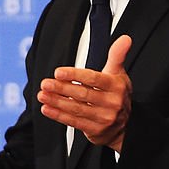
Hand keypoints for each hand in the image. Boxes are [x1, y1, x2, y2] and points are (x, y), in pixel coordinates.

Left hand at [38, 35, 132, 151]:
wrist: (125, 125)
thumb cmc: (117, 94)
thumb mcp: (119, 73)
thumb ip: (117, 55)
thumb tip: (125, 38)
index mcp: (117, 86)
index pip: (94, 79)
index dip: (75, 75)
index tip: (59, 72)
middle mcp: (112, 103)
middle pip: (83, 94)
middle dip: (62, 88)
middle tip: (46, 83)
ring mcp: (104, 118)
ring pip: (77, 109)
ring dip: (57, 102)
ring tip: (42, 95)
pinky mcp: (95, 130)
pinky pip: (74, 122)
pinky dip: (58, 115)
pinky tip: (47, 108)